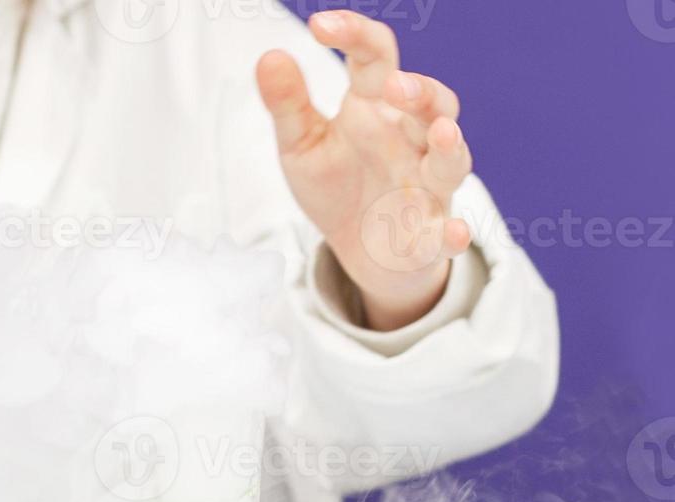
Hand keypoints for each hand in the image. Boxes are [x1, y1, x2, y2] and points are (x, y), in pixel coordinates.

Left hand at [256, 10, 473, 331]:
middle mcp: (410, 140)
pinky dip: (455, 233)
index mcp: (376, 108)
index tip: (319, 26)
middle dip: (420, 92)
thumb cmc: (336, 186)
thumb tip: (269, 57)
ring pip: (451, 160)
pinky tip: (456, 231)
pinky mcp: (430, 234)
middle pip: (431, 104)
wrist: (360, 250)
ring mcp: (426, 185)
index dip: (354, 35)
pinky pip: (448, 232)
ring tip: (440, 132)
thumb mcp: (301, 145)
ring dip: (449, 146)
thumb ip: (288, 105)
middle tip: (394, 86)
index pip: (376, 58)